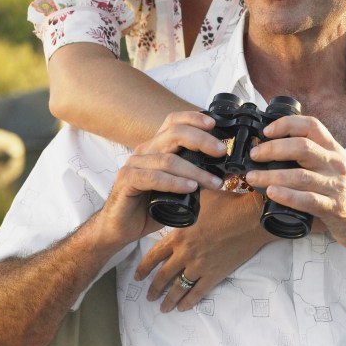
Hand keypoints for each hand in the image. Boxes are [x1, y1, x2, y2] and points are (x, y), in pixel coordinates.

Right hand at [96, 111, 226, 248]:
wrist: (121, 227)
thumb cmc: (150, 206)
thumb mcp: (178, 188)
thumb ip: (195, 176)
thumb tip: (224, 171)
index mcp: (156, 147)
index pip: (174, 122)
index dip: (193, 118)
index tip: (213, 124)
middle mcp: (145, 151)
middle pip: (175, 134)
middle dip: (202, 141)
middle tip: (221, 152)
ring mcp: (134, 164)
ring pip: (169, 160)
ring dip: (195, 171)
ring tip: (214, 182)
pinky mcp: (127, 180)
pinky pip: (154, 177)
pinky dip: (175, 182)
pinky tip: (190, 188)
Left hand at [134, 188, 274, 311]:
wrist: (252, 218)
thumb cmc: (228, 204)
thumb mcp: (201, 197)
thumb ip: (186, 199)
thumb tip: (177, 190)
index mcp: (179, 236)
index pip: (154, 255)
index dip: (144, 267)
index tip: (137, 276)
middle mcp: (185, 254)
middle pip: (163, 276)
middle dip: (154, 288)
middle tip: (148, 297)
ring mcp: (200, 266)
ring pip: (179, 287)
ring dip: (168, 299)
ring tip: (163, 308)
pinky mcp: (215, 274)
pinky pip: (198, 292)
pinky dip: (189, 301)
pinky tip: (183, 308)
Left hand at [247, 115, 345, 253]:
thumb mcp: (340, 169)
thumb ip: (319, 157)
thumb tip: (285, 145)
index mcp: (336, 151)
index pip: (312, 126)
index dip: (287, 124)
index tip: (267, 131)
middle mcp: (338, 165)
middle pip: (302, 147)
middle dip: (273, 149)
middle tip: (254, 155)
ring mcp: (337, 186)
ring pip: (300, 175)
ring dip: (271, 176)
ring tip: (252, 178)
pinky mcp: (335, 209)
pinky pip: (308, 200)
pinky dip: (288, 196)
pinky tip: (272, 194)